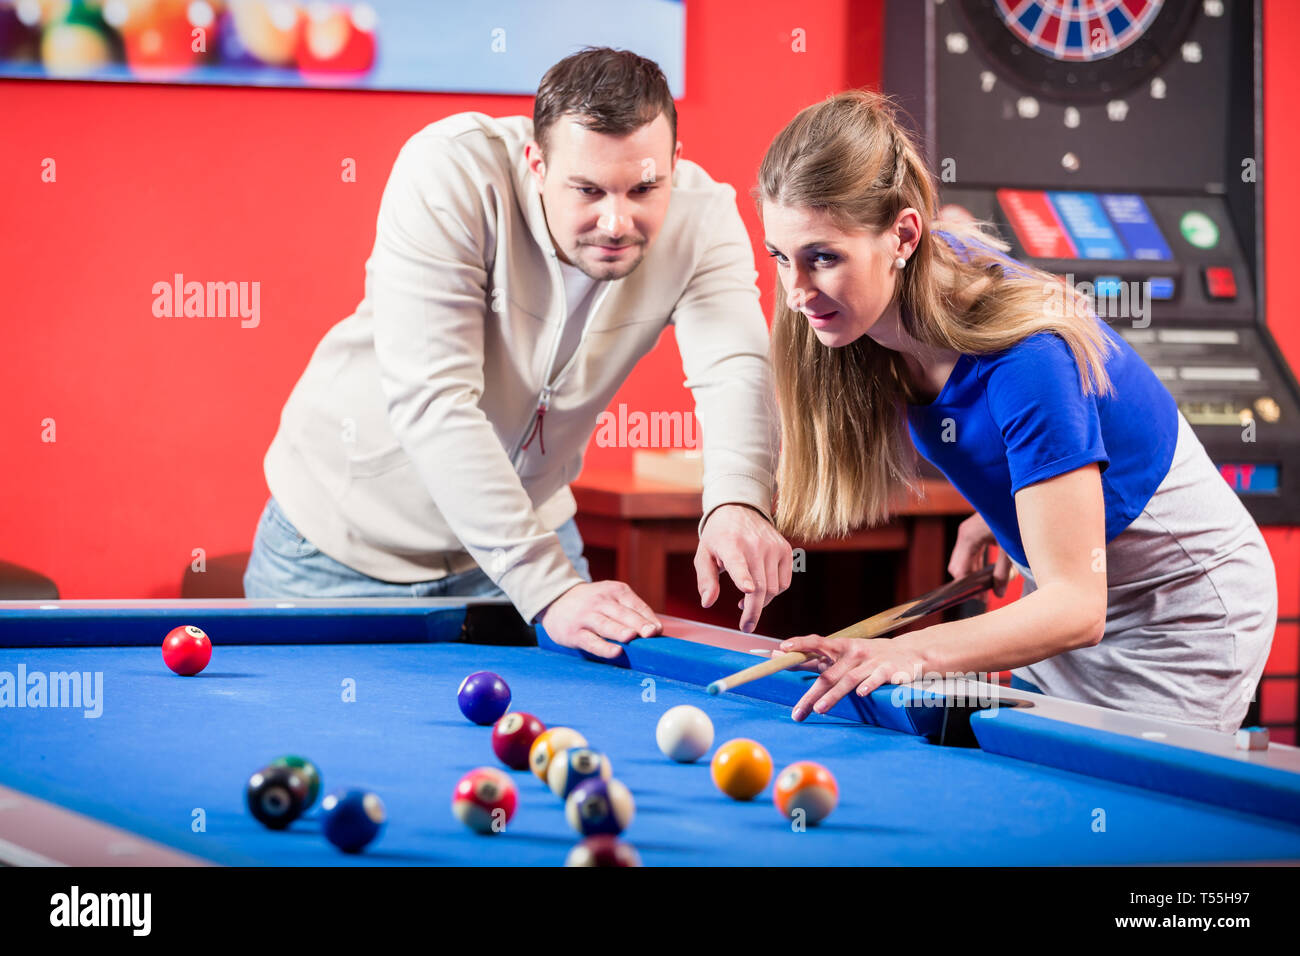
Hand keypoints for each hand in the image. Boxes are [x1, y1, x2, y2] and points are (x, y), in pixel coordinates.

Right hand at [539, 581, 661, 659]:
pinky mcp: (575, 632)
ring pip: (606, 625)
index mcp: (615, 591)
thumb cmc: (592, 603)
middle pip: (622, 614)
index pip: (635, 605)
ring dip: (620, 631)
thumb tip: (655, 631)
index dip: (648, 618)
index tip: (658, 630)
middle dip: (638, 623)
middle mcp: (601, 601)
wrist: (556, 600)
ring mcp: (586, 617)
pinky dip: (604, 647)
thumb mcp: (611, 597)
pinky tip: (616, 652)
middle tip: (651, 633)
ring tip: (632, 637)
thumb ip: (631, 611)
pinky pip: (592, 641)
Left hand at [695, 504, 792, 632]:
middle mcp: (754, 544)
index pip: (738, 562)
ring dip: (761, 603)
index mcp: (730, 544)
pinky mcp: (786, 550)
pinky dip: (773, 593)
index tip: (747, 589)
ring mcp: (773, 547)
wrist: (740, 509)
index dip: (743, 577)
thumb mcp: (704, 555)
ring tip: (745, 602)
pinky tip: (759, 589)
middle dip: (753, 612)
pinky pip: (784, 583)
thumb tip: (708, 603)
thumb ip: (706, 580)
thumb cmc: (718, 537)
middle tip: (746, 627)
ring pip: (773, 589)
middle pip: (759, 587)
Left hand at [778, 634, 926, 720]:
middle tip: (797, 712)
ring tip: (820, 709)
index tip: (782, 649)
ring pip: (848, 680)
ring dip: (833, 695)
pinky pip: (877, 679)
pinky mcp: (889, 670)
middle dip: (811, 694)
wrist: (908, 653)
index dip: (800, 644)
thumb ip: (814, 658)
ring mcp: (871, 661)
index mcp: (840, 647)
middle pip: (828, 674)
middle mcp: (853, 653)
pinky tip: (860, 695)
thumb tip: (780, 654)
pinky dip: (869, 686)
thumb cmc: (866, 656)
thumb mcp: (842, 654)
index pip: (816, 642)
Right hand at [949, 512, 1014, 596]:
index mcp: (969, 537)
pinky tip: (989, 572)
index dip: (966, 587)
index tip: (978, 599)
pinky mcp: (974, 531)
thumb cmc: (1013, 517)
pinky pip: (970, 553)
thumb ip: (1003, 572)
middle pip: (958, 567)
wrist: (1017, 493)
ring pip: (964, 560)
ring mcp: (968, 532)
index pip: (959, 570)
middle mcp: (964, 534)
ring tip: (987, 588)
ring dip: (974, 574)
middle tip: (984, 597)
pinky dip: (977, 564)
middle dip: (969, 583)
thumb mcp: (1009, 548)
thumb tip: (998, 593)